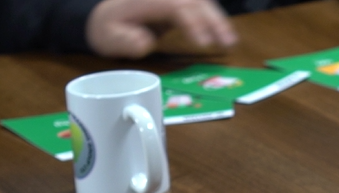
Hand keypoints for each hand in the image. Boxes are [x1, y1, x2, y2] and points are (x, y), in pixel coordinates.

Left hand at [87, 0, 237, 58]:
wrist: (107, 15)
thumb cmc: (109, 28)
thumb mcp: (108, 37)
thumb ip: (125, 41)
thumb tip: (145, 42)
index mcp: (147, 1)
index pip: (175, 6)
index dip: (192, 22)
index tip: (203, 42)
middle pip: (193, 2)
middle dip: (213, 20)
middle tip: (227, 42)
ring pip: (200, 2)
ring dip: (218, 20)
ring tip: (231, 41)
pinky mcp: (178, 4)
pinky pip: (200, 6)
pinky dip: (214, 18)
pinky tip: (225, 32)